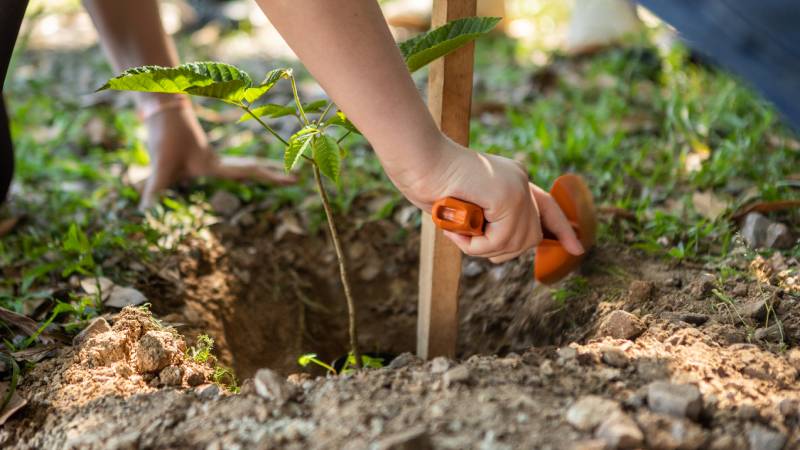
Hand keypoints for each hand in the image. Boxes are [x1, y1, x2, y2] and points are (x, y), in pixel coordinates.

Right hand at [390, 135, 584, 262]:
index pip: (547, 206)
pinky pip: (498, 241)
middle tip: (464, 238)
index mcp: (512, 179)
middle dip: (498, 249)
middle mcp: (520, 181)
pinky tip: (457, 228)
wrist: (416, 160)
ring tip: (456, 230)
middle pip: (528, 237)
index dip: (562, 228)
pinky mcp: (507, 197)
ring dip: (480, 247)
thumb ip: (486, 220)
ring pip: (514, 243)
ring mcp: (516, 188)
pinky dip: (474, 245)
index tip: (578, 248)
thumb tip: (501, 249)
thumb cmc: (426, 181)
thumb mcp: (462, 206)